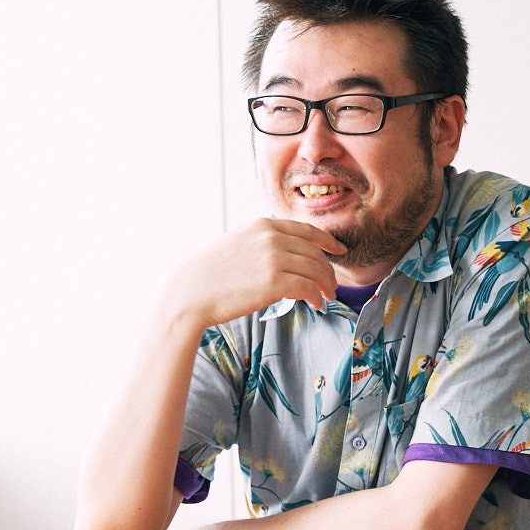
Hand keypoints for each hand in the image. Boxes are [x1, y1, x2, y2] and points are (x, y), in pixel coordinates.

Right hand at [165, 218, 345, 328]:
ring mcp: (273, 258)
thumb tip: (290, 253)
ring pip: (316, 270)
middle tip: (332, 285)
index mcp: (263, 224)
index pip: (306, 230)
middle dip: (328, 270)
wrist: (190, 292)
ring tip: (326, 297)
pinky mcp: (273, 282)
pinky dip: (316, 297)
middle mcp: (271, 237)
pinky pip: (308, 288)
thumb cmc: (212, 274)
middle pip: (315, 252)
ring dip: (326, 285)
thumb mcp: (239, 243)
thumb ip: (264, 242)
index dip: (328, 241)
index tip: (339, 250)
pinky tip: (315, 305)